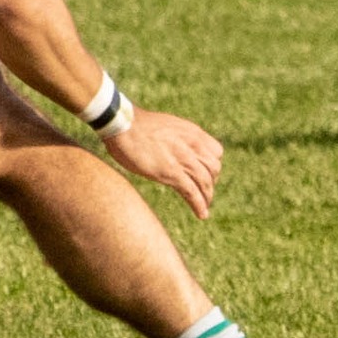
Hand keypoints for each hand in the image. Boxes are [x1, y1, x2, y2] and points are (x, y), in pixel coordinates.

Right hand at [103, 108, 222, 218]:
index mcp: (191, 132)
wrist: (120, 123)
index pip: (216, 151)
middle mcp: (192, 145)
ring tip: (204, 206)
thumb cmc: (133, 124)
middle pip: (214, 169)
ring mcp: (183, 160)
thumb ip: (173, 137)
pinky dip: (199, 205)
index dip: (212, 163)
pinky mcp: (172, 173)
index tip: (204, 171)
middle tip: (203, 190)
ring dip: (206, 196)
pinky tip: (201, 214)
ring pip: (205, 183)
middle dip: (211, 181)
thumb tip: (167, 145)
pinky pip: (192, 193)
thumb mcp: (163, 125)